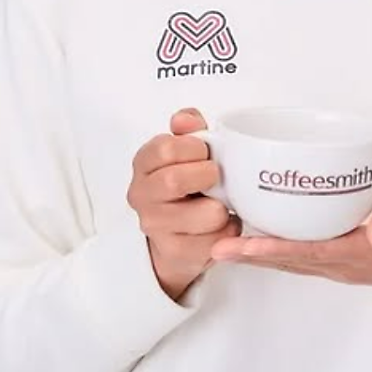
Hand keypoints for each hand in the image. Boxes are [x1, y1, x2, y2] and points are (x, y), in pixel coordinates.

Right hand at [127, 108, 241, 300]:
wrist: (175, 235)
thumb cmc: (185, 185)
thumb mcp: (185, 151)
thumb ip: (188, 129)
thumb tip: (185, 120)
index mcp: (144, 164)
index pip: (165, 148)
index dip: (195, 147)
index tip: (205, 152)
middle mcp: (142, 195)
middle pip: (175, 181)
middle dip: (208, 175)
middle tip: (217, 176)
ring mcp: (156, 226)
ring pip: (207, 213)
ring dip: (223, 206)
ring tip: (222, 202)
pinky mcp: (176, 252)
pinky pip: (217, 240)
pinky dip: (229, 230)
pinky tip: (223, 224)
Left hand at [209, 191, 371, 303]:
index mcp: (360, 252)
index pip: (307, 250)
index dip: (272, 249)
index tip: (241, 246)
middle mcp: (343, 264)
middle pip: (289, 261)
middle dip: (251, 256)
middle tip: (215, 248)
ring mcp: (340, 266)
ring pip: (291, 263)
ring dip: (257, 257)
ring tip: (223, 248)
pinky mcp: (340, 261)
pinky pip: (301, 259)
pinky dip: (275, 253)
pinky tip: (257, 242)